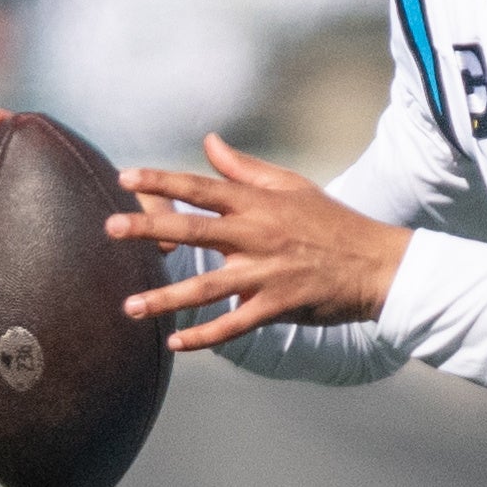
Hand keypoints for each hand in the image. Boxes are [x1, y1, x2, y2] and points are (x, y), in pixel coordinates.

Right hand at [0, 108, 205, 266]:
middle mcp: (34, 193)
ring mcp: (21, 219)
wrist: (142, 252)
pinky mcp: (16, 248)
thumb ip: (152, 217)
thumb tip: (157, 226)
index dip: (7, 127)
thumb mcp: (154, 220)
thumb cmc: (150, 229)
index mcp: (62, 174)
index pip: (30, 143)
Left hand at [104, 134, 413, 350]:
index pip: (201, 187)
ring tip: (130, 307)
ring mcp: (266, 273)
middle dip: (148, 229)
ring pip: (206, 287)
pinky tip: (174, 343)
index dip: (161, 181)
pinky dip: (204, 337)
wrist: (377, 264)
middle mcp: (257, 235)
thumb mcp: (291, 185)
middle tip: (109, 229)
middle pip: (193, 230)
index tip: (124, 178)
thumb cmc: (332, 222)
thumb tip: (209, 143)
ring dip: (165, 297)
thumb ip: (245, 168)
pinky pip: (234, 325)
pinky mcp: (277, 306)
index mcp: (258, 203)